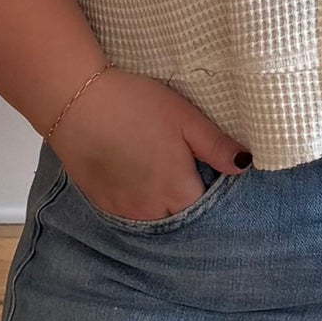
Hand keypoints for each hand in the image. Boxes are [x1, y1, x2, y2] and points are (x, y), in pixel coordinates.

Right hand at [51, 67, 251, 223]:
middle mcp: (153, 209)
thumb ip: (216, 146)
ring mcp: (124, 210)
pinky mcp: (102, 203)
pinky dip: (139, 203)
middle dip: (187, 201)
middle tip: (185, 171)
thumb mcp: (185, 118)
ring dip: (163, 205)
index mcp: (178, 189)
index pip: (206, 207)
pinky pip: (129, 214)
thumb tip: (245, 165)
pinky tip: (137, 178)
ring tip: (160, 173)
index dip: (211, 190)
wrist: (76, 102)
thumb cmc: (135, 104)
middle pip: (180, 216)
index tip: (210, 172)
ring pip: (154, 218)